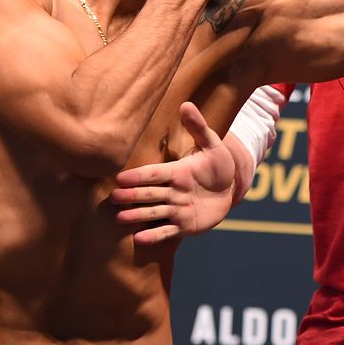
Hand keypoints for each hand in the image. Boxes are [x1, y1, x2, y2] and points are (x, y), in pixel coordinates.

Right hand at [110, 102, 236, 244]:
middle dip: (133, 195)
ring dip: (138, 215)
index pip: (155, 173)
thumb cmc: (218, 165)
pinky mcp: (185, 226)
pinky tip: (139, 240)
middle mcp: (174, 192)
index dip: (140, 175)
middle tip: (114, 197)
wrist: (229, 189)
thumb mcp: (212, 144)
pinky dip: (154, 236)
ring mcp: (177, 210)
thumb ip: (199, 127)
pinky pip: (168, 232)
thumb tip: (186, 104)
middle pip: (150, 194)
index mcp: (177, 172)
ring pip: (154, 213)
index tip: (121, 177)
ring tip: (120, 218)